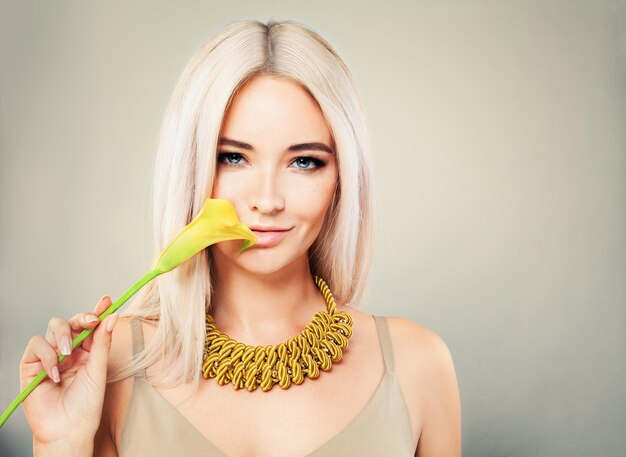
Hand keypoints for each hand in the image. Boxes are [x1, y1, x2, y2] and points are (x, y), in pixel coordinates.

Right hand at [19, 295, 118, 446]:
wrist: (67, 429)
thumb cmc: (86, 405)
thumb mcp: (98, 370)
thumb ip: (102, 343)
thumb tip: (112, 316)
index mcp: (88, 351)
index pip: (91, 325)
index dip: (97, 311)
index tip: (106, 300)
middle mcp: (69, 351)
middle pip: (71, 321)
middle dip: (80, 318)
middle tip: (90, 321)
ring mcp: (50, 356)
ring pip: (53, 328)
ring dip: (63, 337)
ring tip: (68, 356)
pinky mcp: (31, 365)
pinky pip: (36, 345)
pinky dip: (47, 356)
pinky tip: (55, 373)